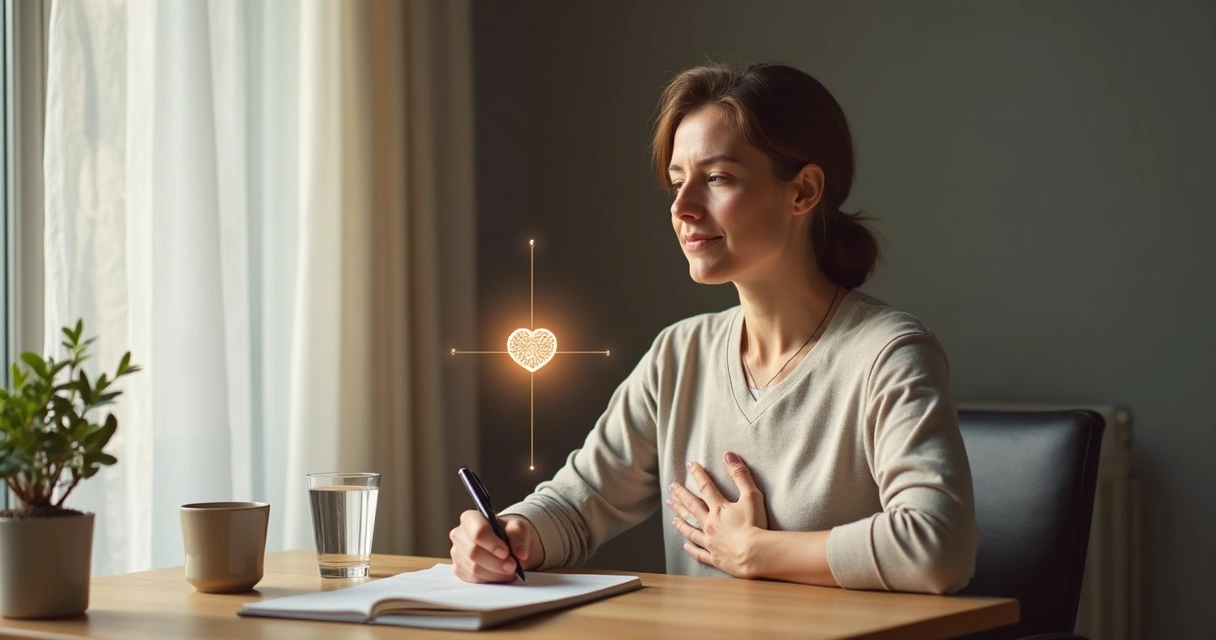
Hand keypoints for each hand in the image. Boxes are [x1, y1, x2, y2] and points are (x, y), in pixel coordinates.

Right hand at [449, 511, 543, 582]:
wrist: (507, 544)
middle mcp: (459, 535)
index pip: (478, 532)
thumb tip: (521, 554)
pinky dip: (490, 579)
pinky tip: (501, 574)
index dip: (492, 544)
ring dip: (495, 572)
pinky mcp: (459, 570)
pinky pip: (474, 579)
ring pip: (474, 569)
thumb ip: (519, 536)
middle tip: (513, 566)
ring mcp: (457, 553)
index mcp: (470, 519)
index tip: (506, 552)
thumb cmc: (509, 532)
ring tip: (510, 571)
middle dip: (496, 562)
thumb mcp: (519, 527)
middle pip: (473, 552)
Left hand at [667, 451, 768, 577]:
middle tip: (671, 489)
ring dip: (681, 522)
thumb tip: (728, 455)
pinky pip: (699, 553)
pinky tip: (685, 546)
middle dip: (681, 496)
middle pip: (692, 507)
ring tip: (672, 517)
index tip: (689, 465)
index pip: (705, 487)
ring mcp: (710, 541)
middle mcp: (710, 523)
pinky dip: (691, 549)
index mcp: (719, 508)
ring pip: (691, 530)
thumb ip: (740, 475)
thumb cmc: (755, 525)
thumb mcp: (751, 496)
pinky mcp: (714, 557)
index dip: (698, 474)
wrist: (754, 554)